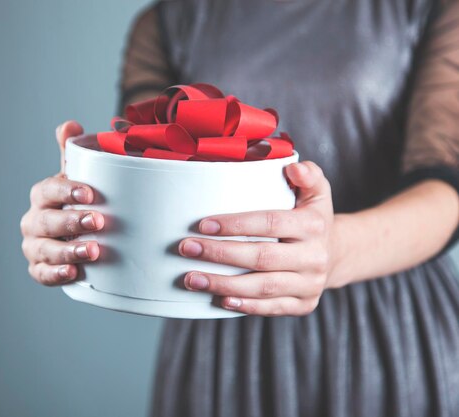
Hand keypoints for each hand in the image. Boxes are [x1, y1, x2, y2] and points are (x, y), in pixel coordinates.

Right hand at [20, 121, 103, 284]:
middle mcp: (34, 220)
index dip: (67, 190)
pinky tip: (73, 272)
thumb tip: (69, 125)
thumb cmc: (80, 203)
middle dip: (71, 221)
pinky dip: (56, 274)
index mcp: (43, 195)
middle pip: (46, 221)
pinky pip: (42, 274)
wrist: (80, 235)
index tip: (90, 193)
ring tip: (93, 251)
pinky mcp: (39, 268)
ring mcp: (35, 246)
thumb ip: (74, 154)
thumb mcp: (78, 177)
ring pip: (44, 249)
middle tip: (98, 221)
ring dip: (67, 251)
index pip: (49, 190)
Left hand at [178, 161, 334, 315]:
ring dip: (223, 284)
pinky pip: (271, 308)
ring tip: (191, 278)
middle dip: (220, 254)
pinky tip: (219, 300)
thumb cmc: (312, 217)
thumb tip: (293, 167)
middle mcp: (315, 257)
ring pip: (263, 287)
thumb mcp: (316, 191)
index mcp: (314, 225)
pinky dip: (245, 306)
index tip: (202, 225)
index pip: (270, 223)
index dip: (235, 225)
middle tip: (187, 248)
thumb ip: (308, 174)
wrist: (336, 253)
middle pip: (261, 257)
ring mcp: (310, 284)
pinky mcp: (304, 304)